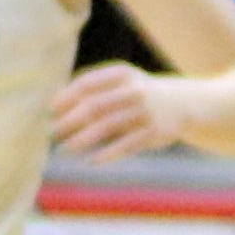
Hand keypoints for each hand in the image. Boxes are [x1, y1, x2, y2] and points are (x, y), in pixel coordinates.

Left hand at [49, 62, 189, 159]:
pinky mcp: (153, 132)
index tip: (49, 110)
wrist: (184, 103)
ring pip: (106, 127)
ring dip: (82, 139)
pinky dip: (106, 154)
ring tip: (65, 149)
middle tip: (51, 132)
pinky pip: (125, 145)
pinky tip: (90, 161)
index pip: (86, 84)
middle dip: (68, 121)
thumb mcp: (121, 81)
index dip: (65, 98)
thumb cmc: (139, 92)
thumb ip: (92, 87)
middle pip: (93, 106)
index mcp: (122, 74)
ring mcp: (144, 112)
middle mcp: (133, 90)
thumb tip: (54, 99)